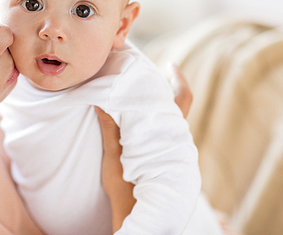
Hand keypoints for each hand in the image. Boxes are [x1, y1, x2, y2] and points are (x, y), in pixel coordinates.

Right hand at [98, 63, 192, 231]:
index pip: (181, 98)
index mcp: (167, 134)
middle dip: (166, 86)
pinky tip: (138, 115)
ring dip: (159, 102)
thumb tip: (102, 100)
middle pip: (179, 104)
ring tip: (140, 89)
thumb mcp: (114, 156)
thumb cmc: (127, 190)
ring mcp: (172, 149)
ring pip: (172, 117)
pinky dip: (153, 117)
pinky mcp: (165, 158)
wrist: (141, 217)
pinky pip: (164, 130)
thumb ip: (110, 128)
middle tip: (148, 72)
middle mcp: (175, 139)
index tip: (170, 65)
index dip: (178, 80)